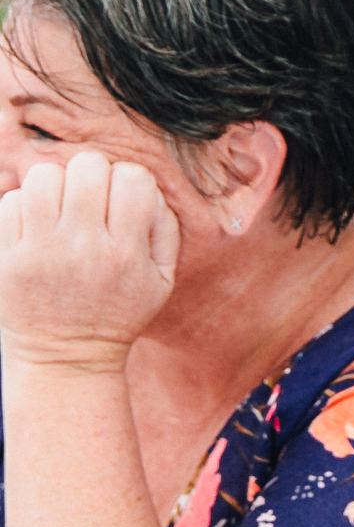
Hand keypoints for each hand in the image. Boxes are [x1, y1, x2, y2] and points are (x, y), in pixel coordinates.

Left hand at [0, 152, 179, 372]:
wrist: (65, 360)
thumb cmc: (117, 314)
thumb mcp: (161, 282)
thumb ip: (165, 228)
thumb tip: (146, 187)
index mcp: (125, 253)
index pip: (133, 177)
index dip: (131, 181)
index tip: (123, 203)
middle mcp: (81, 249)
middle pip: (87, 166)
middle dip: (93, 176)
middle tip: (90, 201)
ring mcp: (39, 253)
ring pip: (44, 176)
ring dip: (55, 186)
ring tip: (60, 209)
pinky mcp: (7, 259)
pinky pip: (10, 201)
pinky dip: (24, 207)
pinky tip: (36, 228)